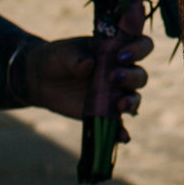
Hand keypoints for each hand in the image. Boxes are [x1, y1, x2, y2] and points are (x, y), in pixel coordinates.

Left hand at [20, 24, 149, 126]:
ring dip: (132, 102)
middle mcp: (122, 71)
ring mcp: (115, 94)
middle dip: (131, 77)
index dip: (138, 49)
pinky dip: (122, 132)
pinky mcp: (106, 113)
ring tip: (120, 105)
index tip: (120, 56)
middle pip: (140, 75)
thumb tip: (90, 64)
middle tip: (111, 78)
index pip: (141, 46)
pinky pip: (119, 124)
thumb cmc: (58, 59)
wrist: (42, 79)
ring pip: (135, 98)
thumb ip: (77, 59)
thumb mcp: (65, 54)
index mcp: (116, 50)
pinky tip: (123, 137)